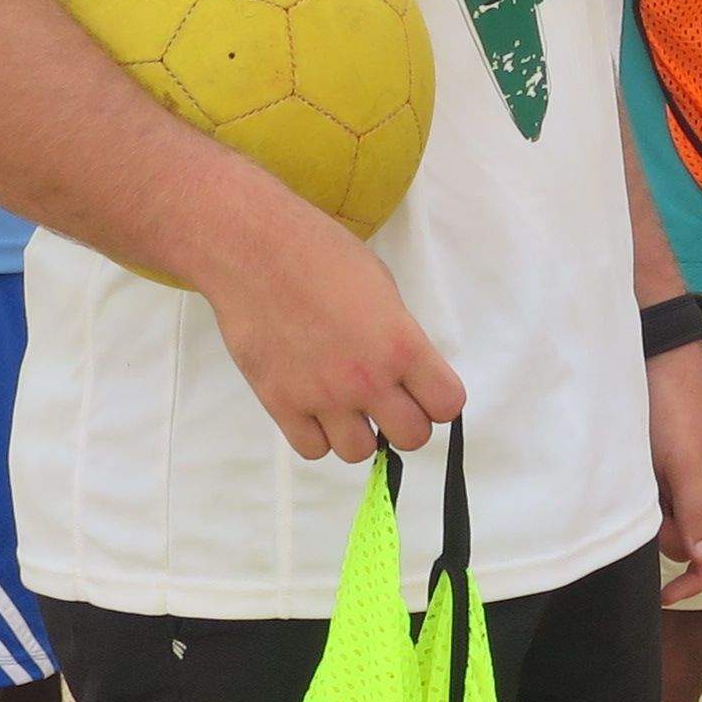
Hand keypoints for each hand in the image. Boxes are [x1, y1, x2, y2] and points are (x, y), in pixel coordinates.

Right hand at [204, 205, 463, 464]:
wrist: (254, 249)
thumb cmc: (320, 254)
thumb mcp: (381, 288)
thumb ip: (398, 336)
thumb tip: (405, 371)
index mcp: (401, 344)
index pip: (447, 404)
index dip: (438, 399)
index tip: (424, 389)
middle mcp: (367, 378)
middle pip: (412, 438)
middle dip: (404, 420)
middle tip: (385, 399)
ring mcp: (322, 396)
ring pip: (360, 452)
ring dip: (358, 431)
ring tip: (344, 402)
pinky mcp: (281, 404)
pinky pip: (312, 449)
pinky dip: (316, 434)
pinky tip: (312, 405)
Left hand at [648, 341, 701, 606]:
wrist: (656, 366)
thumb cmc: (678, 412)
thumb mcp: (688, 463)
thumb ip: (696, 511)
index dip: (696, 580)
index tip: (667, 596)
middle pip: (688, 544)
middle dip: (669, 537)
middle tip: (651, 502)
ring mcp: (679, 486)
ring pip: (666, 527)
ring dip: (652, 518)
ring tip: (643, 480)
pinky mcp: (658, 476)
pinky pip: (651, 507)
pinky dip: (642, 503)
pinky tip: (636, 479)